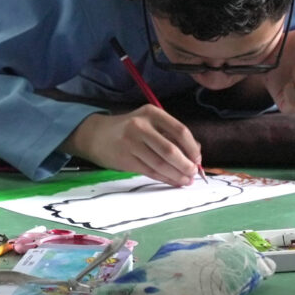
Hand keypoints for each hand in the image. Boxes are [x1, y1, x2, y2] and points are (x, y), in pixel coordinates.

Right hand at [68, 109, 201, 185]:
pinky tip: (173, 181)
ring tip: (186, 181)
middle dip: (186, 165)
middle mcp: (141, 126)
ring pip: (161, 164)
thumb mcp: (150, 123)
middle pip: (170, 149)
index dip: (192, 147)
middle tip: (193, 173)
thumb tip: (197, 153)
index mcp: (151, 113)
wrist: (97, 135)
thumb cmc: (130, 129)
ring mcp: (131, 143)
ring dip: (177, 175)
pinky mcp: (125, 159)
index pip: (180, 130)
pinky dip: (165, 178)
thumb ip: (172, 134)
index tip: (198, 159)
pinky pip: (150, 171)